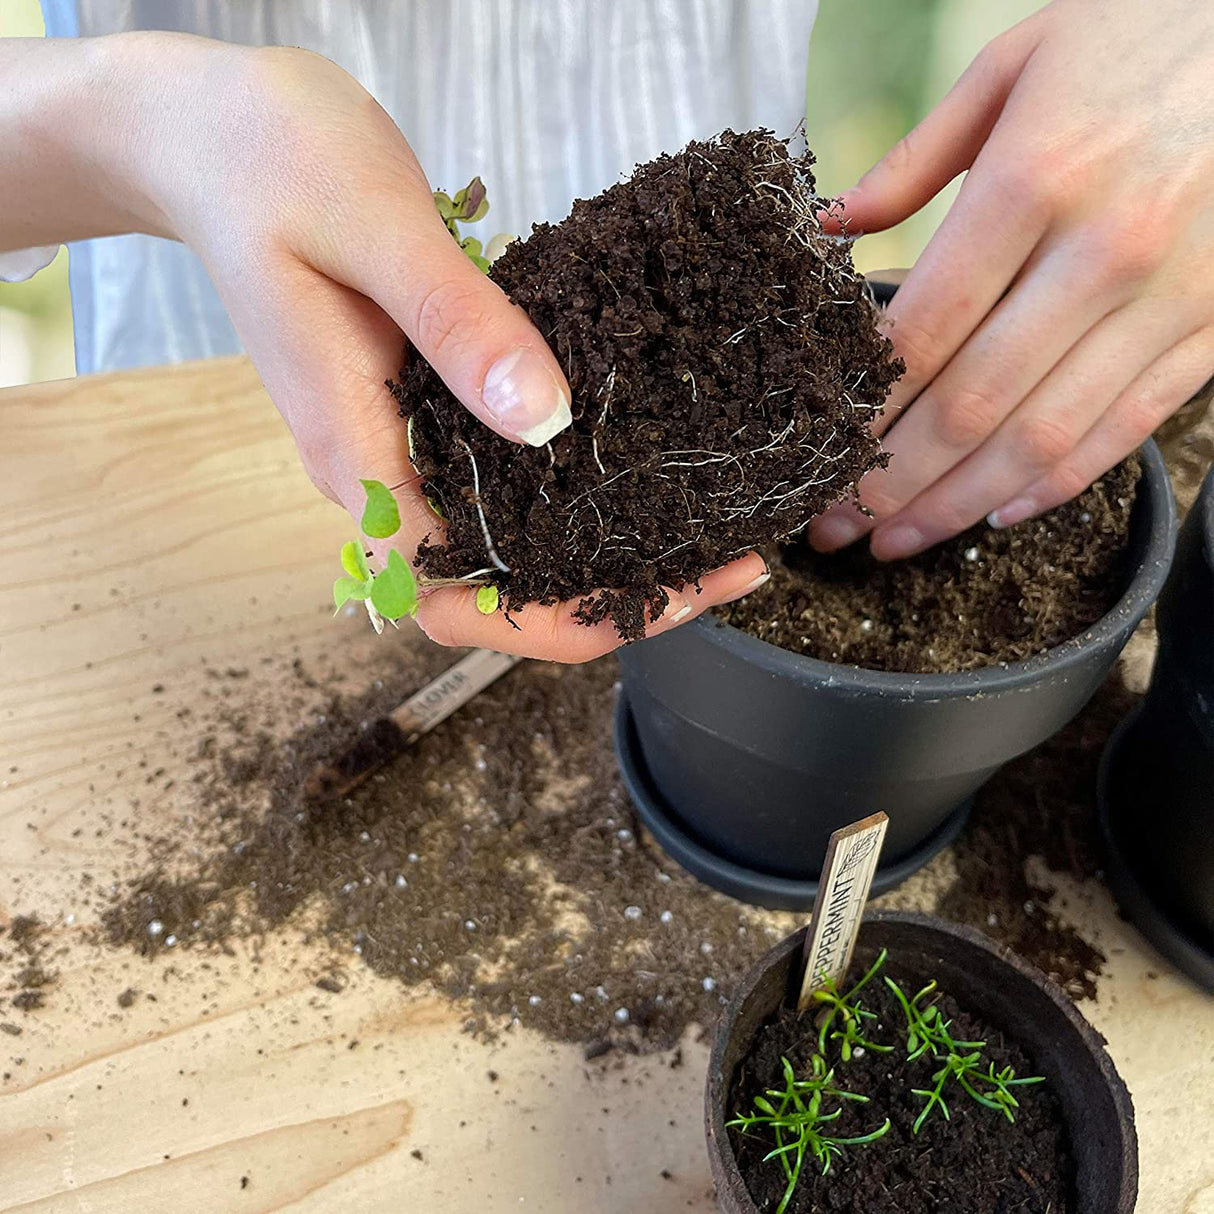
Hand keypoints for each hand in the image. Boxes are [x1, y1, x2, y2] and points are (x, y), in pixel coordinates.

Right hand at [13, 34, 761, 659]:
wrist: (200, 138)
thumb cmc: (266, 162)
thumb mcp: (373, 227)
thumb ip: (456, 324)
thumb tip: (545, 419)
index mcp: (353, 450)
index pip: (447, 594)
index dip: (549, 622)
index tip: (658, 595)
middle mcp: (374, 469)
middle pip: (490, 589)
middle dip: (605, 599)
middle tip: (724, 564)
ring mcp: (393, 443)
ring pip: (502, 543)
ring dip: (600, 555)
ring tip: (706, 531)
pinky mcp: (416, 407)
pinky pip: (501, 481)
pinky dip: (575, 494)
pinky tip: (643, 463)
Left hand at [810, 0, 1213, 559]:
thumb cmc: (1139, 31)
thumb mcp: (1014, 62)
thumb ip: (915, 157)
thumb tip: (831, 227)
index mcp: (1037, 178)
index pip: (922, 330)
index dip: (862, 411)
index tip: (818, 458)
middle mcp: (1105, 250)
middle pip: (973, 403)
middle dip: (891, 481)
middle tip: (833, 527)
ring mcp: (1169, 295)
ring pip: (1045, 435)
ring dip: (959, 503)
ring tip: (896, 540)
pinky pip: (1126, 426)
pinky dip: (1057, 481)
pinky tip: (997, 511)